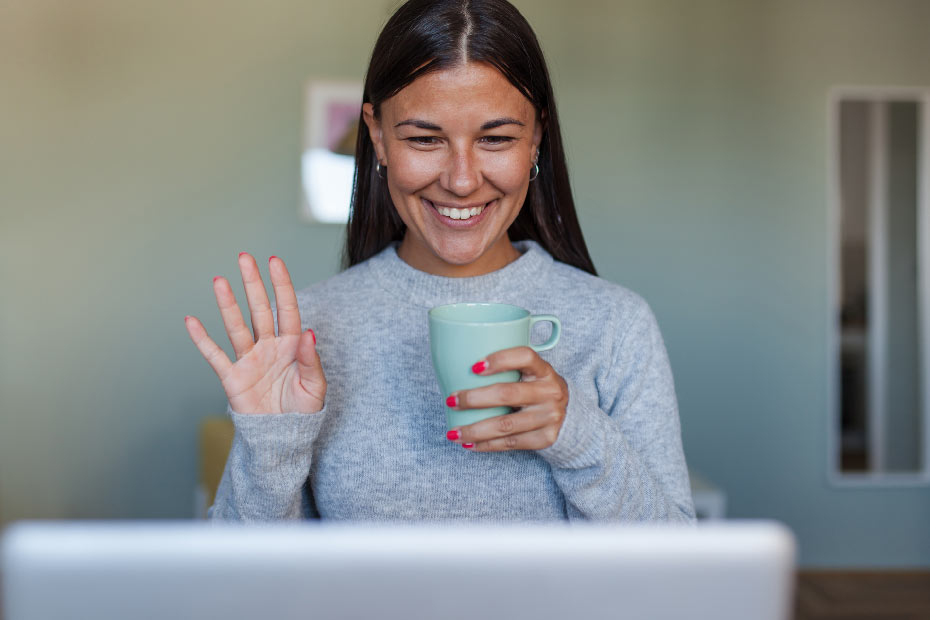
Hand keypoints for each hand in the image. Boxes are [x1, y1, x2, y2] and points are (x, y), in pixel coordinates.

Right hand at [184, 253, 325, 413]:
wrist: (282, 437)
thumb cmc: (302, 411)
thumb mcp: (314, 387)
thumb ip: (311, 361)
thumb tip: (309, 333)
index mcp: (292, 346)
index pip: (287, 309)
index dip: (281, 285)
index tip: (274, 261)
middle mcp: (268, 347)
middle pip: (259, 310)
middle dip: (252, 284)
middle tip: (244, 258)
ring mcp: (249, 360)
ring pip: (236, 326)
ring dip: (228, 304)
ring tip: (219, 281)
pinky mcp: (232, 378)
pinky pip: (215, 355)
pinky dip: (202, 339)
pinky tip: (191, 320)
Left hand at [445, 347, 567, 450]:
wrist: (570, 416)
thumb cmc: (537, 390)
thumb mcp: (531, 374)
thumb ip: (508, 370)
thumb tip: (458, 370)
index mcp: (544, 370)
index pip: (525, 357)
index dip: (500, 359)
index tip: (474, 367)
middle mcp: (550, 392)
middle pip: (507, 394)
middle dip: (474, 398)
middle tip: (451, 400)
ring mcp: (549, 416)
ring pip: (505, 425)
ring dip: (475, 430)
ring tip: (453, 433)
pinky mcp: (545, 438)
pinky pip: (511, 443)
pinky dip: (487, 445)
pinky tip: (470, 444)